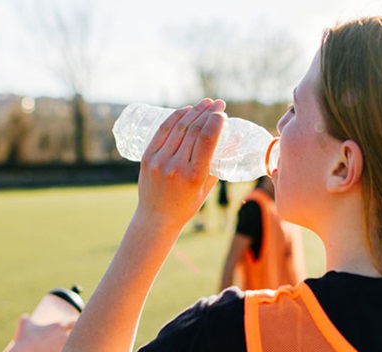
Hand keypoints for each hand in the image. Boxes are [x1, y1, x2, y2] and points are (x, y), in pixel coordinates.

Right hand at [10, 314, 71, 351]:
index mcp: (59, 328)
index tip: (74, 327)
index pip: (74, 322)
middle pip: (76, 338)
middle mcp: (64, 339)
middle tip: (67, 344)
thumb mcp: (24, 326)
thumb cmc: (23, 341)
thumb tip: (25, 317)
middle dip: (72, 341)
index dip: (76, 324)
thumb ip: (26, 319)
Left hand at [136, 98, 225, 230]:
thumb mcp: (207, 188)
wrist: (156, 218)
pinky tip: (186, 110)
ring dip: (194, 111)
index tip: (223, 114)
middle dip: (208, 113)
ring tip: (205, 103)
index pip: (207, 139)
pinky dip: (175, 117)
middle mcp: (176, 166)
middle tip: (218, 104)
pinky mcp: (147, 157)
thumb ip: (218, 164)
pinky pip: (163, 131)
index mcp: (194, 176)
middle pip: (194, 129)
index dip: (216, 121)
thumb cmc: (186, 205)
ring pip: (179, 127)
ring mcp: (159, 161)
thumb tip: (233, 139)